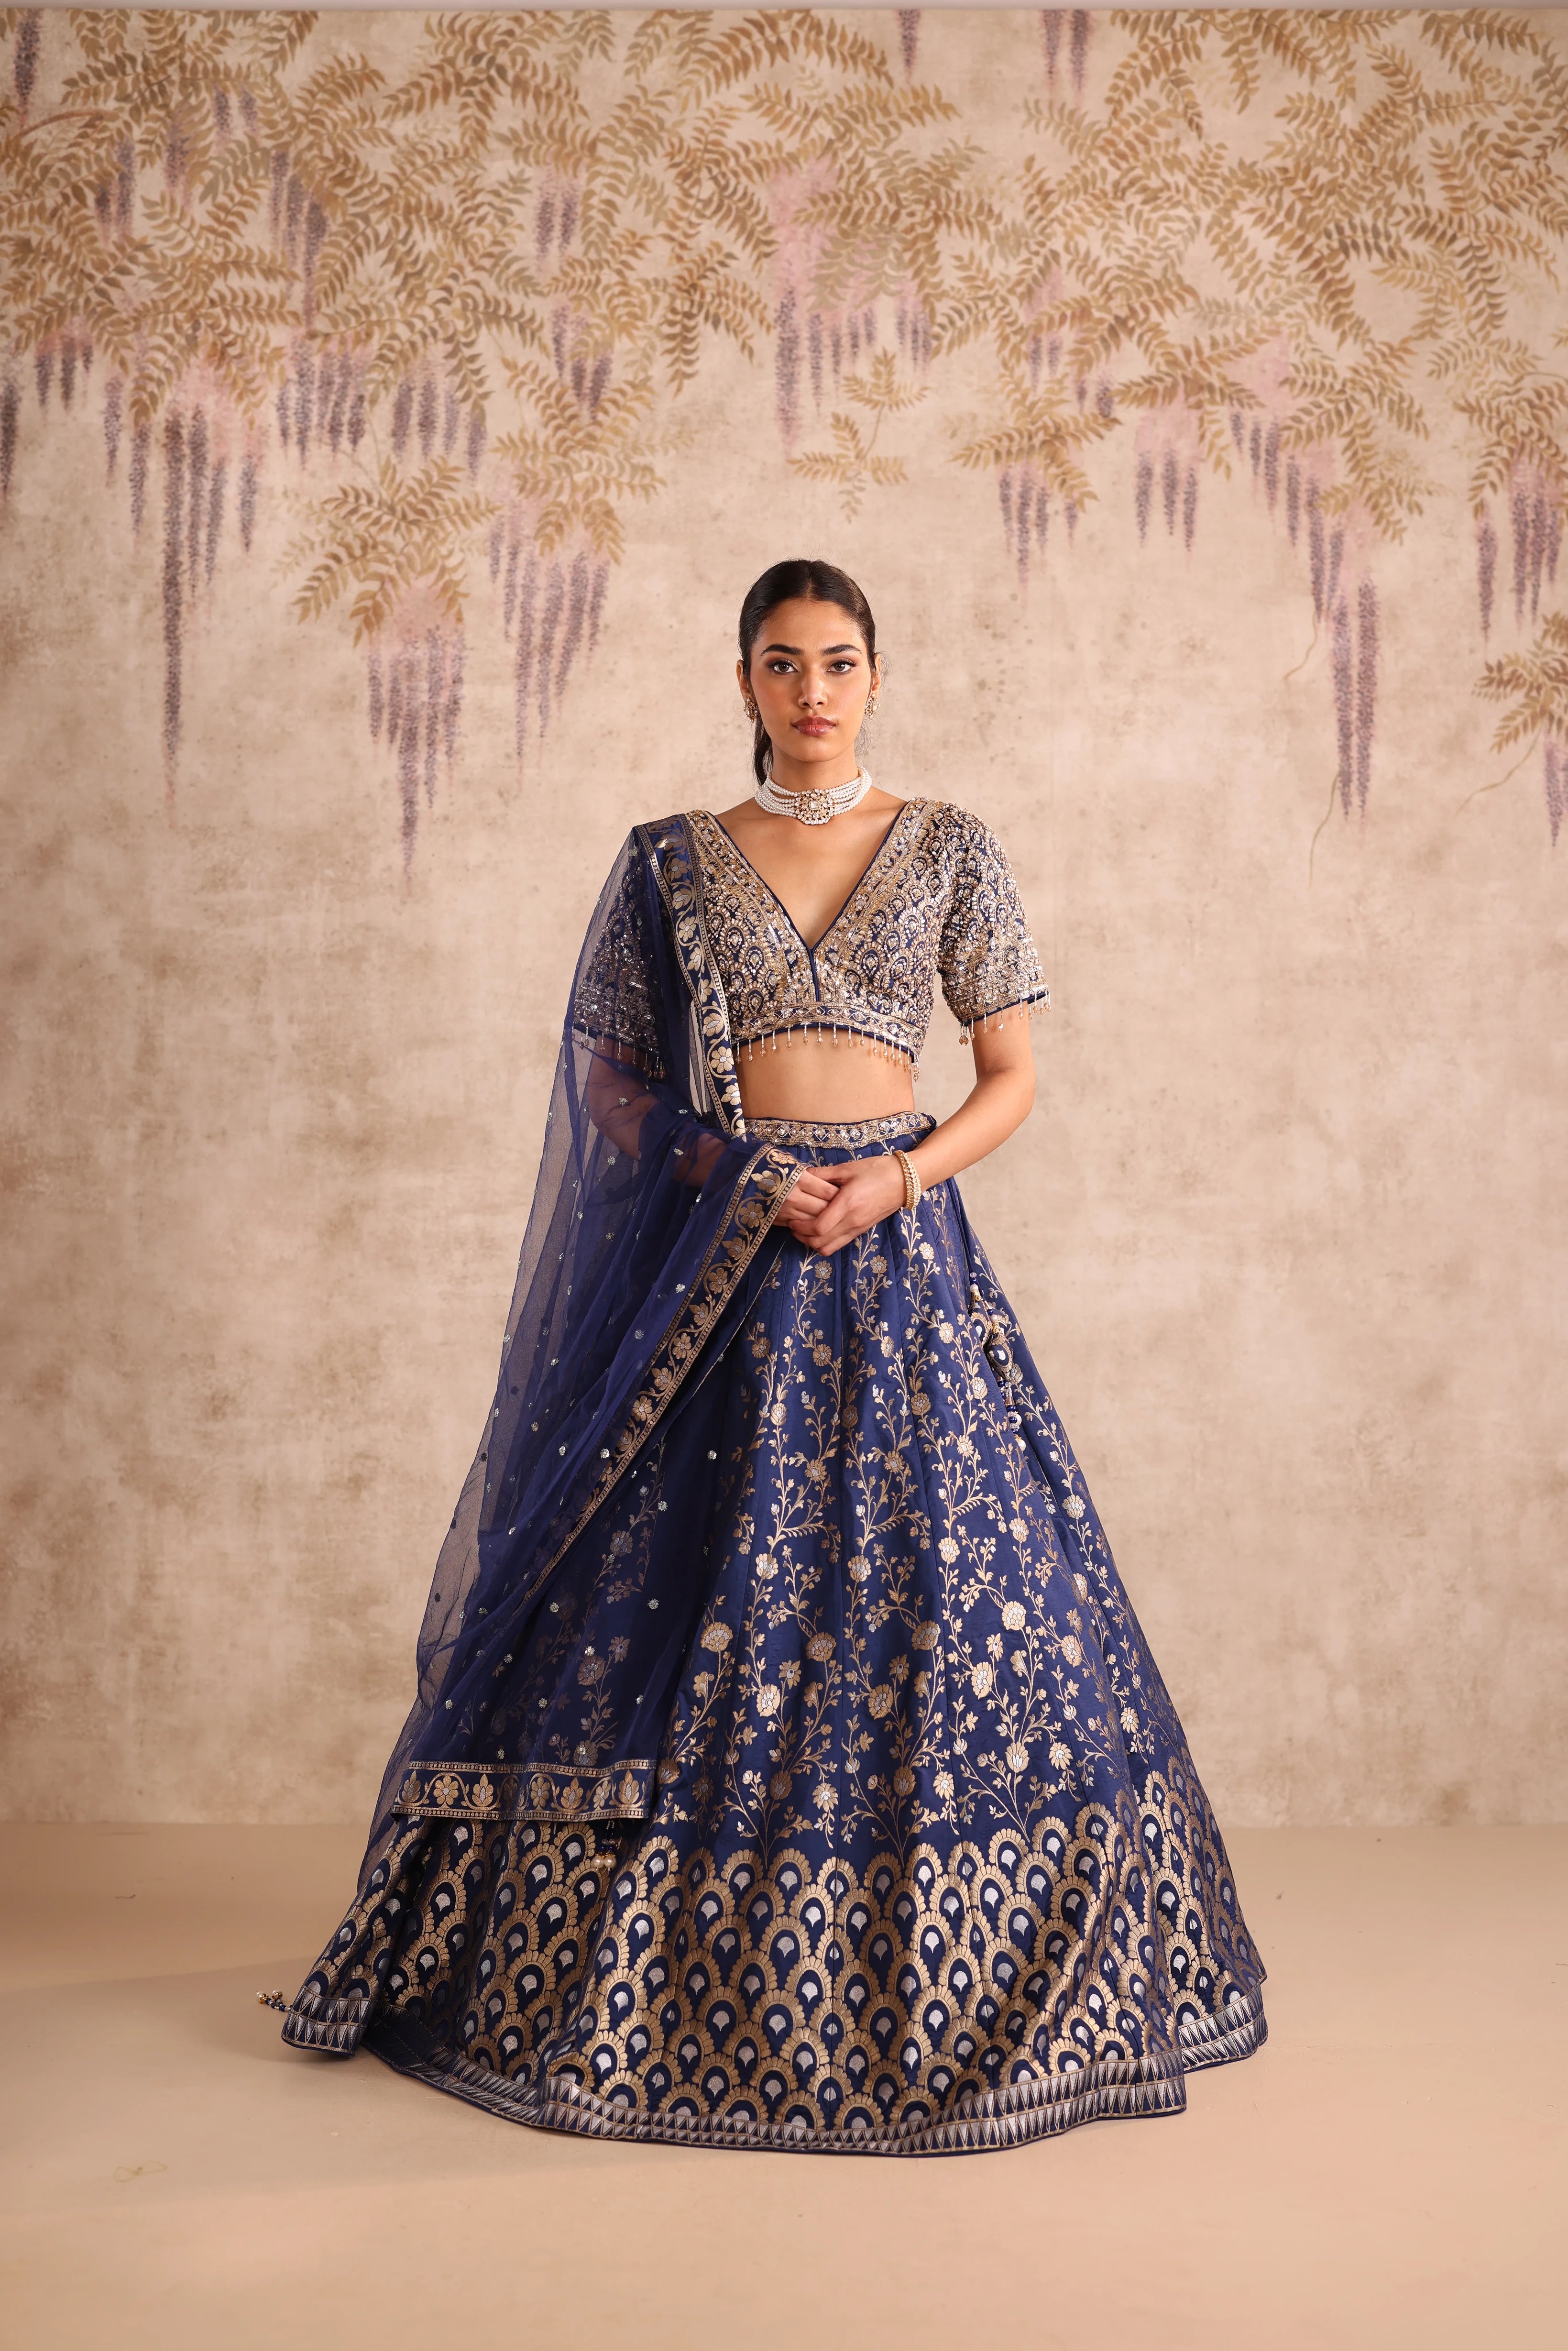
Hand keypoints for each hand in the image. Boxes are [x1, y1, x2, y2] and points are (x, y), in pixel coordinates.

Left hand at [774, 1154, 906, 1256]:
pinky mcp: (862, 1230)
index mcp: (848, 1204)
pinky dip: (825, 1242)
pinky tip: (820, 1230)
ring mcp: (858, 1228)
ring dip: (813, 1243)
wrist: (905, 1181)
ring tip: (804, 1229)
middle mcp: (853, 1221)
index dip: (801, 1227)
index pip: (819, 1227)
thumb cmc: (877, 1170)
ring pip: (830, 1248)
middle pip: (821, 1242)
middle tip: (793, 1225)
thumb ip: (823, 1174)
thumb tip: (802, 1175)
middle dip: (803, 1237)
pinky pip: (839, 1244)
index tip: (792, 1219)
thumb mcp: (848, 1168)